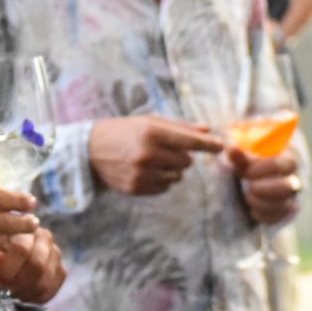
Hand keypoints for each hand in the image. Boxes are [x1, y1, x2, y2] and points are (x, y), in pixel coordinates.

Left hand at [0, 223, 64, 304]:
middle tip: (3, 289)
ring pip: (46, 280)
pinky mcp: (60, 272)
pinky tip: (22, 296)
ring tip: (11, 292)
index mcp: (26, 227)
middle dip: (18, 282)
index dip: (8, 269)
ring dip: (25, 291)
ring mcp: (56, 255)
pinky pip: (51, 290)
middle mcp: (46, 238)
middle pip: (38, 266)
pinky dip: (35, 297)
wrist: (1, 254)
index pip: (23, 249)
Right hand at [90, 116, 225, 196]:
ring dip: (173, 169)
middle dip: (183, 156)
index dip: (208, 144)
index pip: (190, 141)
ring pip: (177, 176)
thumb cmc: (123, 131)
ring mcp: (142, 173)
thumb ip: (180, 127)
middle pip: (187, 161)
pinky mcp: (137, 188)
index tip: (221, 146)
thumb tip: (207, 130)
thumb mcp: (149, 122)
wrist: (90, 151)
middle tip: (166, 149)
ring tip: (153, 159)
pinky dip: (162, 180)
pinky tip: (147, 170)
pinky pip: (165, 187)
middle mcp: (148, 154)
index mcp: (152, 133)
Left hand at [229, 149, 301, 225]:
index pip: (288, 163)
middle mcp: (294, 179)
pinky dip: (262, 215)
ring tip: (247, 197)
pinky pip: (279, 218)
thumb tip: (233, 150)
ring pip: (285, 205)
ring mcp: (292, 197)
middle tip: (249, 187)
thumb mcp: (245, 158)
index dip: (268, 168)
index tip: (248, 172)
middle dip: (266, 189)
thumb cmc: (250, 165)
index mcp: (289, 159)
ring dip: (262, 203)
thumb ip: (240, 156)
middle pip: (290, 187)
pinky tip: (251, 209)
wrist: (252, 184)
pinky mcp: (285, 213)